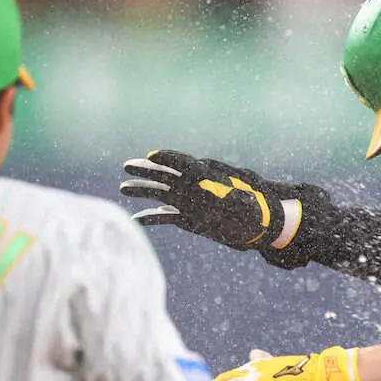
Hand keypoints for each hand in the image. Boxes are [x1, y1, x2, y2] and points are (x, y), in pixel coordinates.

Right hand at [122, 150, 292, 250]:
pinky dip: (151, 217)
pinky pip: (165, 216)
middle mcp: (194, 188)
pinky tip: (136, 219)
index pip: (186, 163)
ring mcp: (189, 202)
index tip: (153, 156)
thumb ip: (240, 199)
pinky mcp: (187, 219)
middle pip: (167, 174)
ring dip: (143, 190)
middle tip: (127, 166)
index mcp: (208, 179)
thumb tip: (236, 196)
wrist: (257, 225)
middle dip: (148, 170)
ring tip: (123, 188)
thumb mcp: (250, 204)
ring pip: (161, 193)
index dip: (169, 158)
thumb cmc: (256, 212)